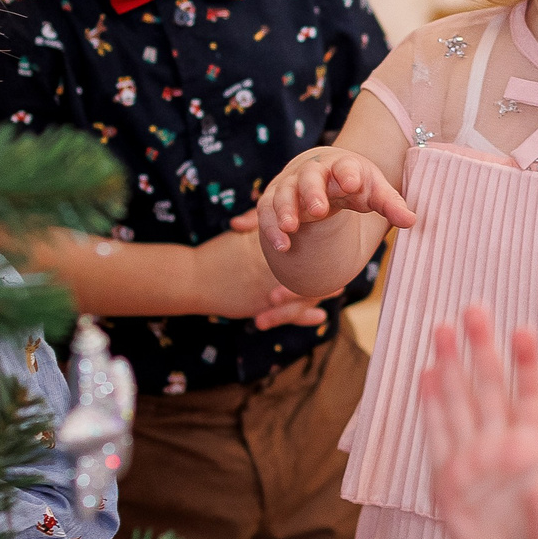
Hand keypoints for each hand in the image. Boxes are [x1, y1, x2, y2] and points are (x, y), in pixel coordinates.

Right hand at [194, 226, 333, 327]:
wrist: (192, 278)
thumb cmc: (217, 256)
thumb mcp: (240, 238)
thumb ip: (259, 229)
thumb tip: (274, 221)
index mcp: (267, 247)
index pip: (301, 243)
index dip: (321, 243)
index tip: (337, 241)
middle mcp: (270, 266)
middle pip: (307, 268)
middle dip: (327, 269)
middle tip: (345, 267)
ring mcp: (266, 287)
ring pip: (301, 291)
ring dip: (320, 292)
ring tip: (338, 290)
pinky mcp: (260, 305)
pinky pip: (287, 313)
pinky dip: (304, 316)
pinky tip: (319, 317)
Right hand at [257, 145, 414, 253]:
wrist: (325, 173)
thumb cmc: (355, 185)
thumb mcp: (375, 192)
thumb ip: (392, 205)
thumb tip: (412, 221)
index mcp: (343, 167)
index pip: (346, 166)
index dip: (348, 173)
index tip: (352, 183)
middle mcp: (314, 172)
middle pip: (309, 177)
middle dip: (312, 191)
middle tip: (318, 209)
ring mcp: (291, 185)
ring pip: (283, 193)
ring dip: (285, 210)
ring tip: (290, 228)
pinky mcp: (274, 200)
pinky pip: (267, 211)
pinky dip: (271, 227)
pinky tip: (281, 246)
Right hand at [421, 303, 537, 538]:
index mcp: (536, 447)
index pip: (532, 396)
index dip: (528, 364)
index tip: (524, 330)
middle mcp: (502, 442)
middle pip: (491, 387)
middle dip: (482, 348)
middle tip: (474, 309)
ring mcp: (473, 456)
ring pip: (460, 401)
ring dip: (451, 366)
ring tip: (442, 329)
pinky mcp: (448, 475)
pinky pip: (437, 434)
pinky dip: (430, 406)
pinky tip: (426, 374)